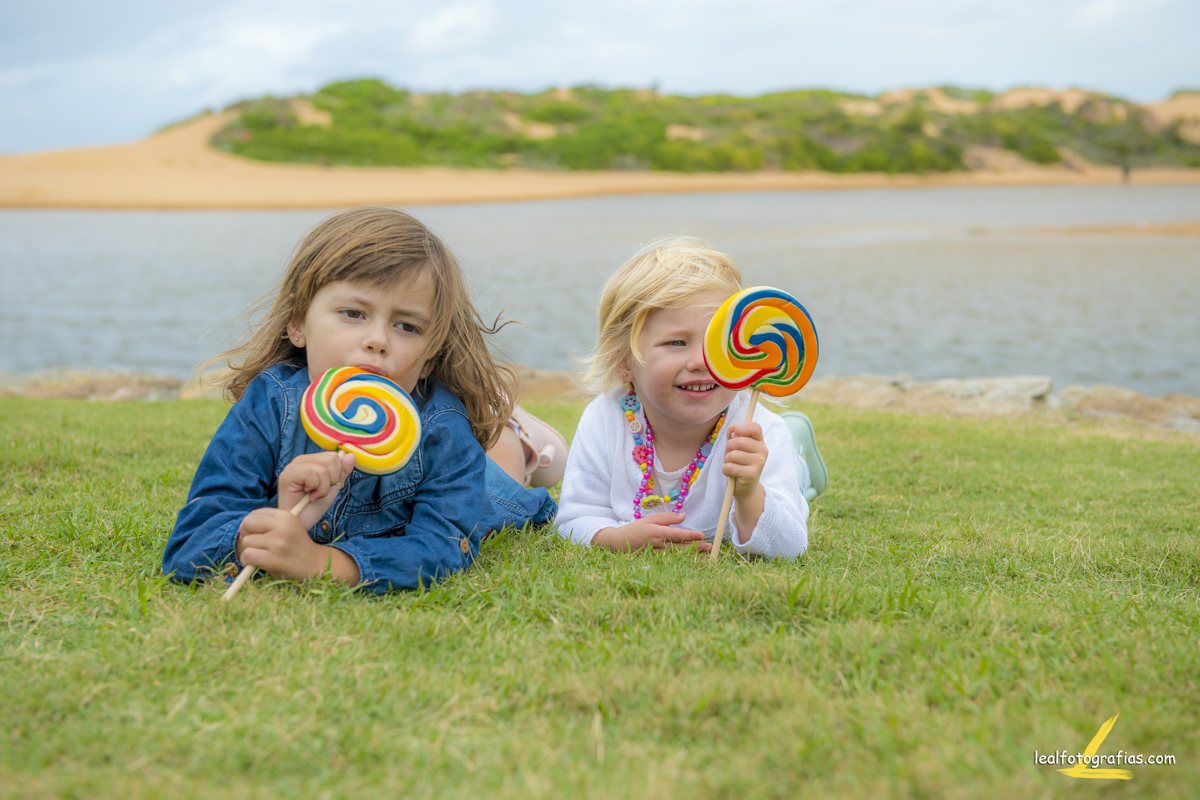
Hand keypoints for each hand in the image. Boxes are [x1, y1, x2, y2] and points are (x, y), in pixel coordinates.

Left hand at [236, 507, 359, 583]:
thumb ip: (269, 522)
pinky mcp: (273, 559)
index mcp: (285, 516)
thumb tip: (243, 526)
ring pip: (246, 541)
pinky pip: (247, 555)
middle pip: (247, 524)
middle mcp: (282, 527)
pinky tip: (257, 562)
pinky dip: (247, 560)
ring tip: (262, 555)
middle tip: (256, 544)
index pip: (255, 514)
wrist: (314, 564)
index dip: (251, 525)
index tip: (257, 534)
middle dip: (247, 534)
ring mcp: (278, 543)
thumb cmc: (296, 546)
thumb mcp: (288, 526)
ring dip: (249, 550)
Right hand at [277, 452, 356, 529]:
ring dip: (323, 488)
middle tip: (319, 492)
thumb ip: (342, 472)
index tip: (326, 487)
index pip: (333, 456)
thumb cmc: (313, 508)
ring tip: (313, 496)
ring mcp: (292, 467)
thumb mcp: (332, 488)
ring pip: (323, 468)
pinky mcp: (287, 475)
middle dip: (331, 480)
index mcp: (311, 461)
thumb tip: (351, 455)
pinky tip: (308, 497)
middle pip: (331, 459)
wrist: (301, 524)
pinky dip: (316, 489)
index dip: (336, 474)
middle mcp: (301, 460)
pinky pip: (312, 474)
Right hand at [592, 512, 710, 552]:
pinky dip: (682, 562)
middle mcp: (658, 545)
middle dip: (696, 548)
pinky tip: (691, 563)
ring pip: (677, 556)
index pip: (676, 534)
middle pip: (680, 547)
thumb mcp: (651, 519)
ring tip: (705, 558)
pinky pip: (671, 561)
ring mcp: (656, 555)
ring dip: (692, 557)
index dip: (690, 535)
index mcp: (656, 533)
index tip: (701, 535)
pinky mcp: (655, 561)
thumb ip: (668, 518)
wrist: (618, 544)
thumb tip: (684, 516)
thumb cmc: (636, 529)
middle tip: (710, 548)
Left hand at [723, 422, 766, 500]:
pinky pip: (730, 467)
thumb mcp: (735, 447)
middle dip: (728, 448)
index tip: (735, 434)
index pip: (755, 427)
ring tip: (733, 465)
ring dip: (727, 460)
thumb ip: (733, 435)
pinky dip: (726, 470)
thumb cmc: (739, 464)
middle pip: (739, 440)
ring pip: (733, 455)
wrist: (745, 487)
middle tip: (731, 456)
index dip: (742, 428)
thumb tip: (733, 427)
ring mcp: (758, 462)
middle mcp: (762, 451)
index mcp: (759, 442)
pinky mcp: (751, 474)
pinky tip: (732, 473)